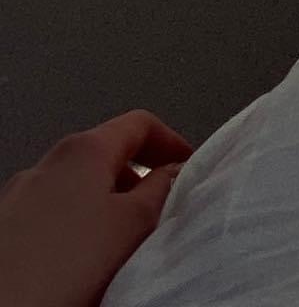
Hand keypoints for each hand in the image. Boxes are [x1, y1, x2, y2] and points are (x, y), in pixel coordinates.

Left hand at [0, 111, 192, 306]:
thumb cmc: (63, 266)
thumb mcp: (132, 225)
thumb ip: (160, 190)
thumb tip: (172, 172)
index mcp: (83, 149)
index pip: (139, 123)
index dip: (170, 142)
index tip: (188, 167)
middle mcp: (47, 162)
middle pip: (105, 155)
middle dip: (137, 179)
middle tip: (159, 211)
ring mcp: (19, 195)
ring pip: (77, 188)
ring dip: (104, 206)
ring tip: (120, 244)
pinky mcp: (3, 228)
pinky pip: (51, 214)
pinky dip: (75, 226)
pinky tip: (79, 262)